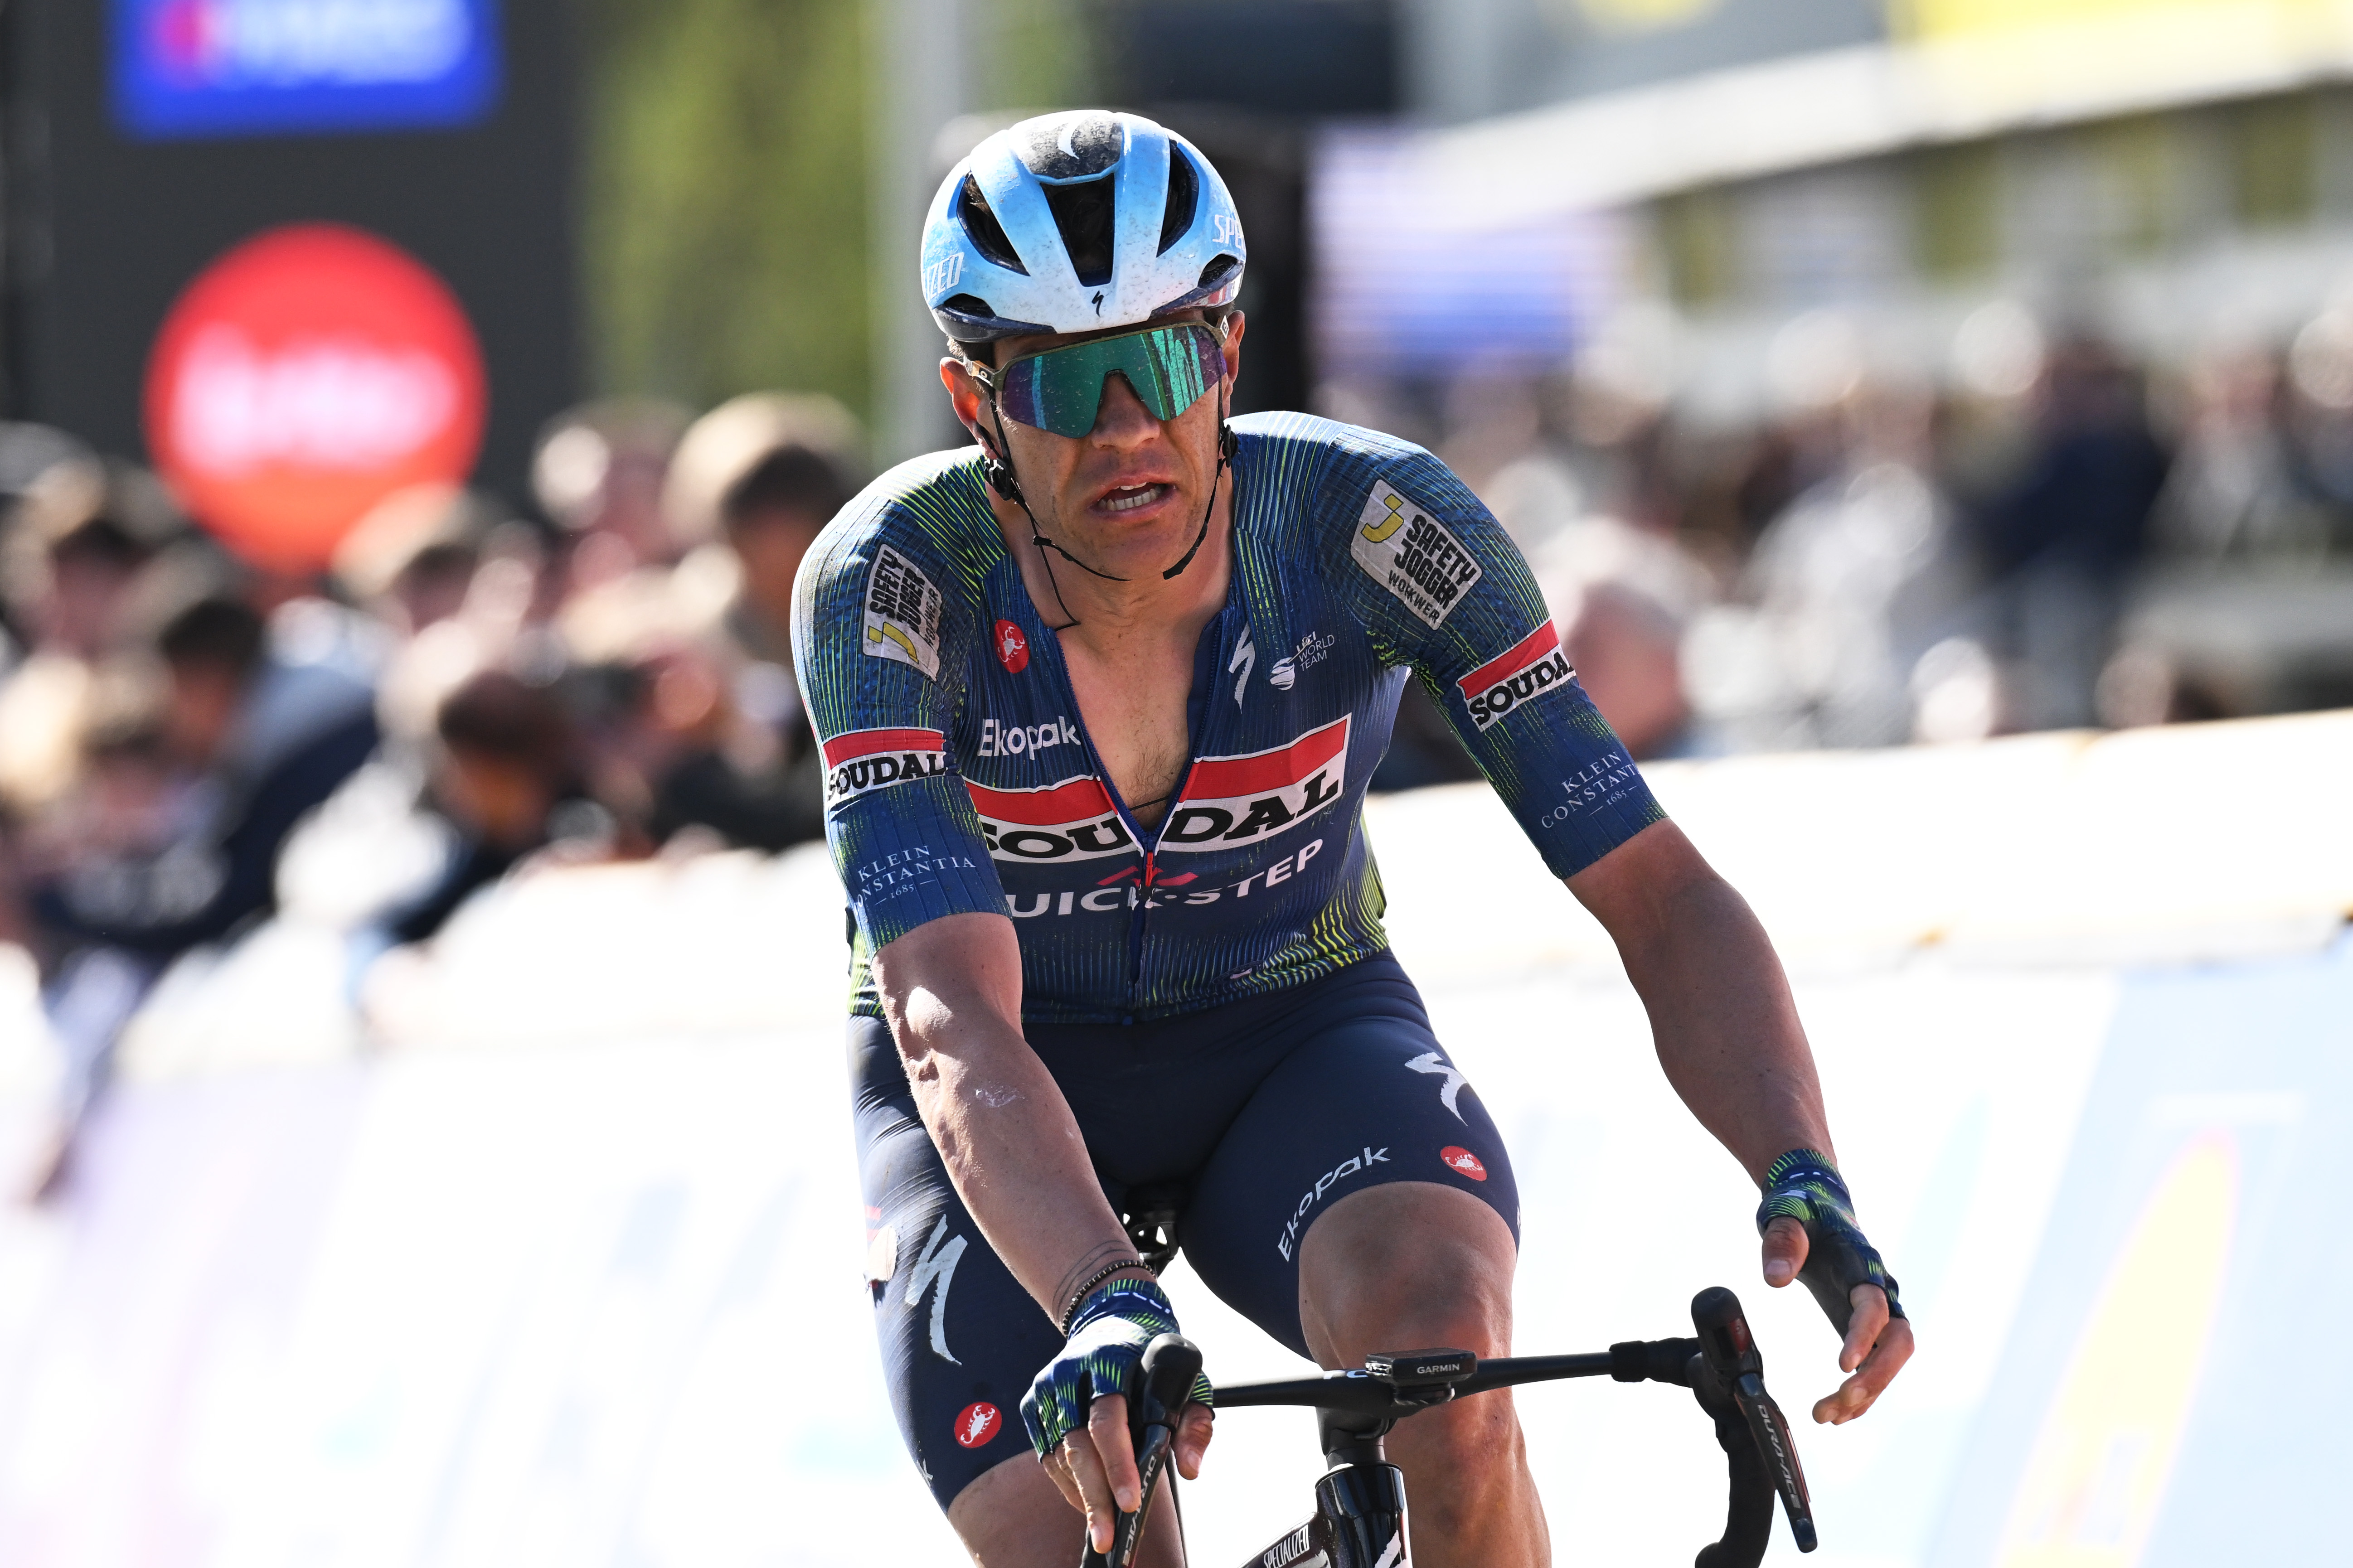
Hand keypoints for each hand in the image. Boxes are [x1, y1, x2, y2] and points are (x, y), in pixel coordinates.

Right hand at [1020, 1278, 1214, 1552]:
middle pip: (1078, 1444)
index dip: (1117, 1464)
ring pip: (1058, 1454)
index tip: (1131, 1503)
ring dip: (1080, 1495)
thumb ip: (1194, 1422)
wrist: (1110, 1317)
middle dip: (1094, 1495)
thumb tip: (1190, 1468)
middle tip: (1108, 1537)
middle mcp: (1072, 1373)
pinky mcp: (1034, 1401)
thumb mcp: (1188, 1376)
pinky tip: (1085, 1500)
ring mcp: (1048, 1387)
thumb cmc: (1153, 1357)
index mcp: (1111, 1360)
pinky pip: (1046, 1453)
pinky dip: (1065, 1482)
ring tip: (1100, 1529)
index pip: (1108, 1419)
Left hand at [1762, 1218, 1914, 1423]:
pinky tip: (1836, 1414)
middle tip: (1839, 1402)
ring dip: (1867, 1392)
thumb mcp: (1784, 1216)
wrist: (1815, 1201)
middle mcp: (1878, 1288)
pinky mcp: (1864, 1324)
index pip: (1874, 1305)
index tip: (1842, 1366)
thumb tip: (1776, 1279)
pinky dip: (1862, 1392)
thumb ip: (1781, 1242)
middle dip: (1877, 1376)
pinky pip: (1875, 1364)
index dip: (1864, 1336)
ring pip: (1890, 1359)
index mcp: (1860, 1262)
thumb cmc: (1799, 1208)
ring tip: (1825, 1416)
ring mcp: (1876, 1309)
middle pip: (1899, 1341)